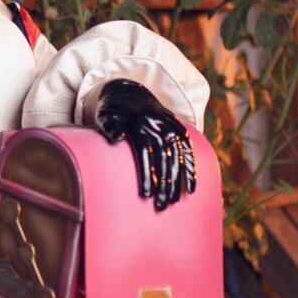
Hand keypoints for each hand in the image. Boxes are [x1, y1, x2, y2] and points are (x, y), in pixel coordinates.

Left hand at [94, 79, 195, 210]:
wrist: (128, 91)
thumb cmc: (112, 110)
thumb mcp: (105, 115)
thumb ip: (110, 127)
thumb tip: (116, 139)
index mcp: (139, 123)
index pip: (145, 153)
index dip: (147, 174)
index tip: (146, 195)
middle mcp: (157, 125)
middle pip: (163, 159)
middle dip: (164, 184)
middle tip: (161, 206)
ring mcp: (169, 126)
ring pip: (177, 157)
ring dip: (178, 181)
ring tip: (174, 202)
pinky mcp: (177, 127)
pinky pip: (187, 149)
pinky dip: (191, 168)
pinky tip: (192, 187)